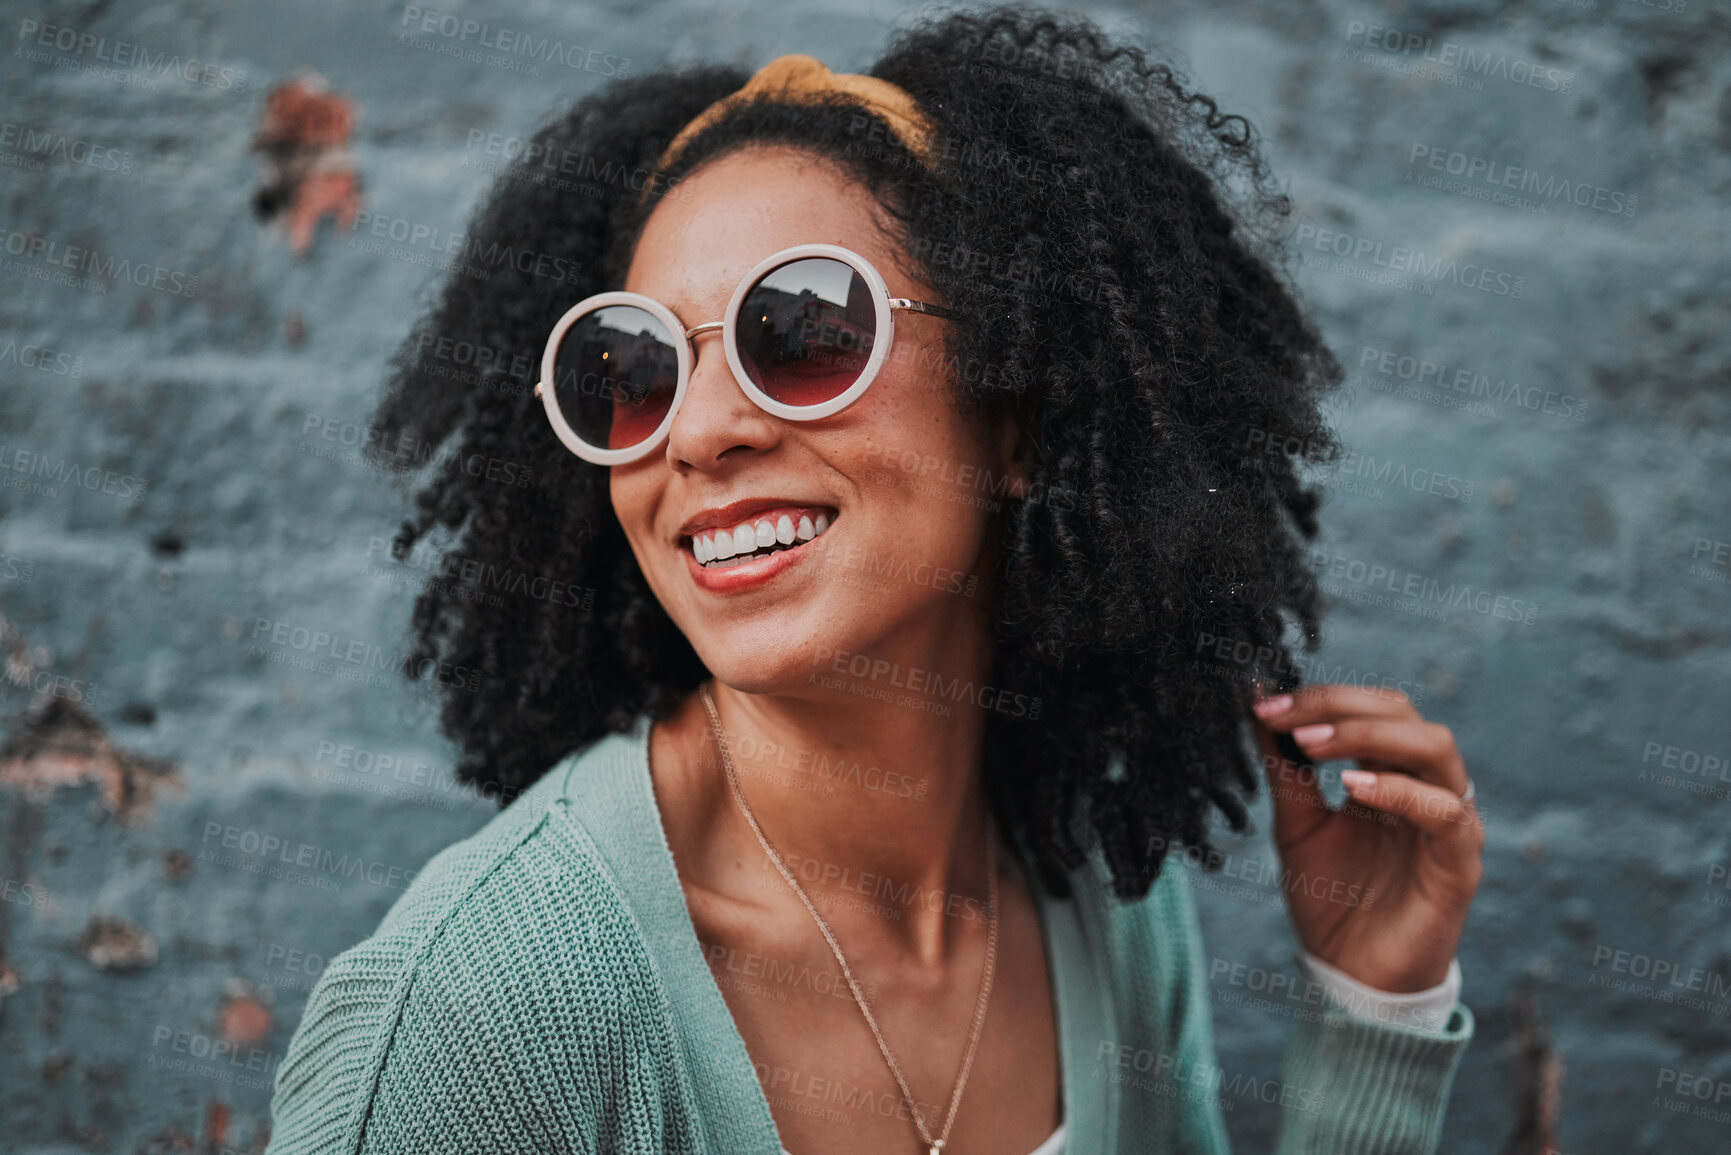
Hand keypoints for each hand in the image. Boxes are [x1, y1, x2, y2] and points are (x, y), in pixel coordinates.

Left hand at [1250, 684, 1482, 992]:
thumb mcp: (1296, 824)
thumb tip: (1256, 702)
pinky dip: (1401, 791)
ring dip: (1370, 735)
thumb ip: (1284, 767)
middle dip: (1340, 707)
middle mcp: (1426, 787)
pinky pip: (1447, 813)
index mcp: (1391, 772)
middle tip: (1286, 718)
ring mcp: (1449, 823)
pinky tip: (1353, 788)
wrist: (1349, 976)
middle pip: (1404, 714)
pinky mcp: (1460, 864)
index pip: (1373, 707)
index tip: (1264, 703)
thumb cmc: (1331, 899)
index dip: (1321, 698)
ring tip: (1311, 745)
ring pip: (1435, 748)